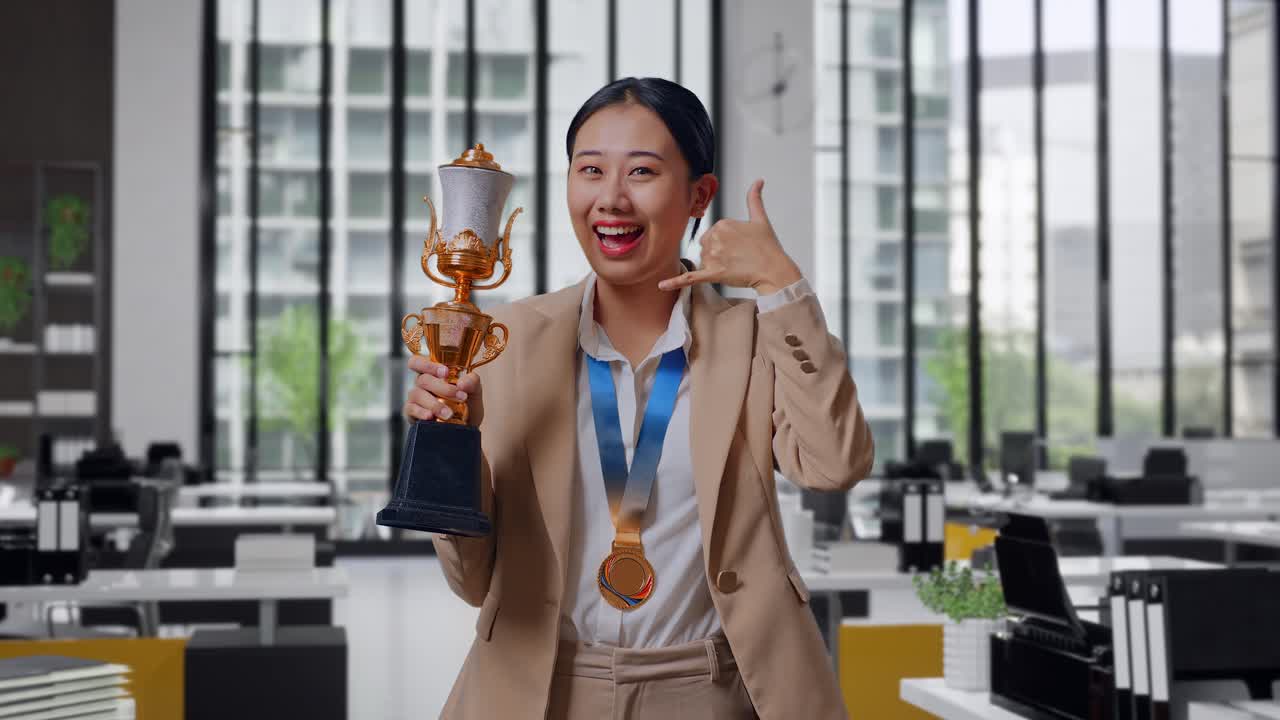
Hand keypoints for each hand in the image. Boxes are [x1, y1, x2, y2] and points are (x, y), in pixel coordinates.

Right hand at [404, 356, 483, 425]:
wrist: (466, 427)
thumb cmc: (466, 405)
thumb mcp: (474, 392)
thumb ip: (472, 382)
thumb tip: (462, 383)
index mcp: (433, 373)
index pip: (418, 362)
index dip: (428, 365)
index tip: (445, 372)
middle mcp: (422, 383)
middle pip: (423, 379)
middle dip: (443, 388)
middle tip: (461, 397)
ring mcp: (415, 398)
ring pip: (417, 394)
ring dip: (435, 404)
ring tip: (449, 414)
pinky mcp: (411, 413)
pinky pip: (411, 409)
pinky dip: (421, 412)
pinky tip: (430, 416)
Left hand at [657, 179, 801, 294]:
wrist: (774, 270)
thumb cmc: (768, 247)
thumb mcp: (760, 219)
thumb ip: (755, 198)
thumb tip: (758, 180)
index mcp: (722, 224)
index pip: (712, 233)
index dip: (725, 242)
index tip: (739, 246)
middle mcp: (715, 238)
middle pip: (705, 247)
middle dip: (718, 253)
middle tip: (738, 258)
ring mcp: (713, 256)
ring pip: (703, 261)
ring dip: (715, 266)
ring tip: (735, 266)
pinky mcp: (713, 274)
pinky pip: (690, 278)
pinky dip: (675, 282)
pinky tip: (661, 285)